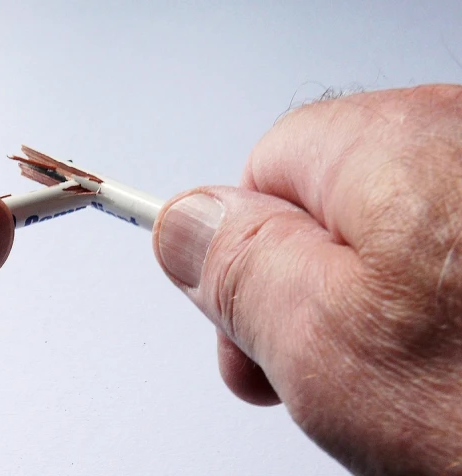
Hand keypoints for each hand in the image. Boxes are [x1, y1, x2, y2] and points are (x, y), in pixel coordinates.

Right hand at [154, 85, 461, 474]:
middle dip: (316, 296)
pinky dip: (450, 317)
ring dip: (386, 316)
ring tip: (419, 392)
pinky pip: (454, 259)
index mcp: (396, 141)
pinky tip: (461, 371)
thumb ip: (236, 265)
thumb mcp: (327, 343)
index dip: (247, 261)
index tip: (259, 337)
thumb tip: (179, 221)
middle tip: (343, 384)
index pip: (264, 170)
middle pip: (336, 207)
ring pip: (402, 244)